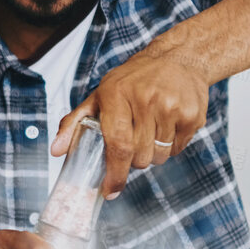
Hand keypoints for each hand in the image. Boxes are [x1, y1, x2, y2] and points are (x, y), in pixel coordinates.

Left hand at [52, 44, 208, 197]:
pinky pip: (177, 149)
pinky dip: (170, 146)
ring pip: (159, 157)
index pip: (117, 144)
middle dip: (133, 160)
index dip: (114, 173)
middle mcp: (146, 100)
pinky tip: (167, 124)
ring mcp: (172, 107)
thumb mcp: (100, 95)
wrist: (178, 58)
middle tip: (133, 141)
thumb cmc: (132, 81)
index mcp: (117, 95)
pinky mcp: (192, 115)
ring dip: (152, 153)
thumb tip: (56, 150)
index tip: (110, 191)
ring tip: (150, 129)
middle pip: (139, 157)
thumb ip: (75, 123)